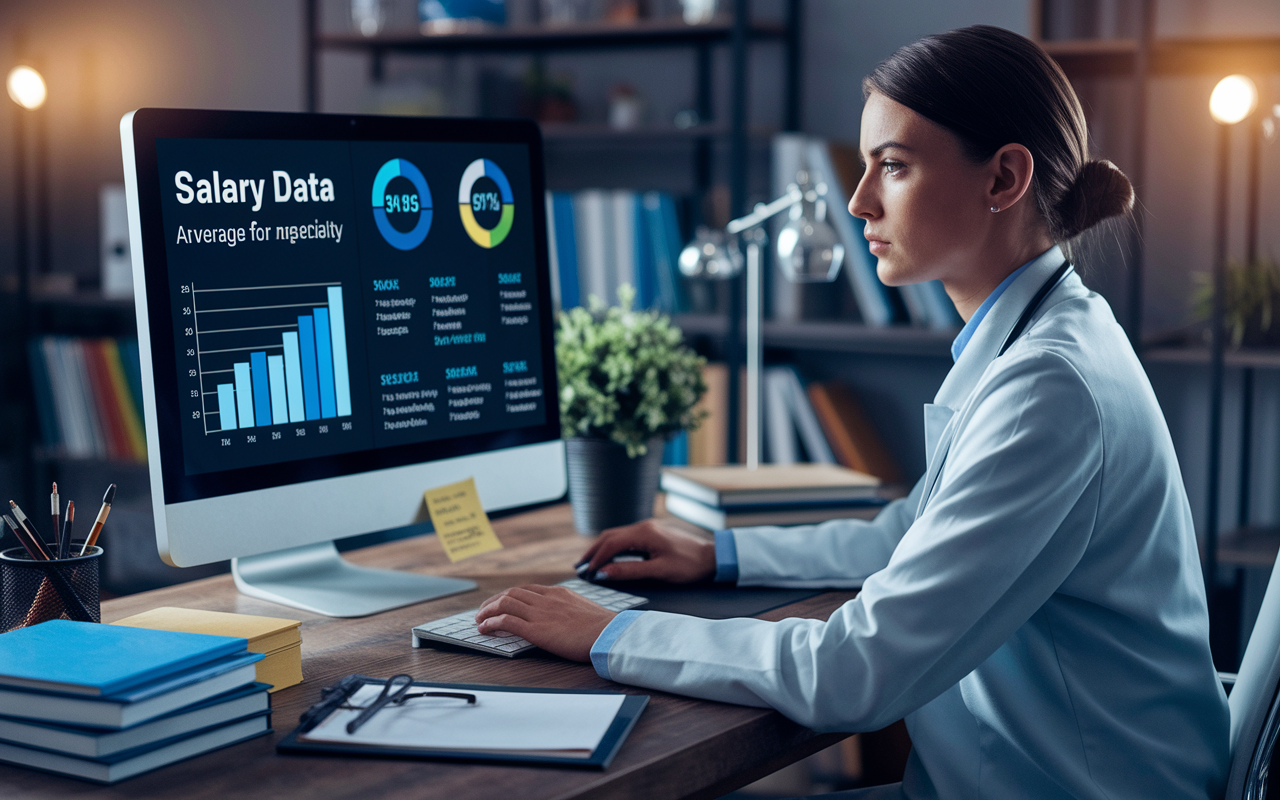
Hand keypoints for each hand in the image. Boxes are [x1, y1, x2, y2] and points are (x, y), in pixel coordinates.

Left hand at [475, 585, 613, 661]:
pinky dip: (491, 623)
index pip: (526, 589)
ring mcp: (540, 613)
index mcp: (558, 593)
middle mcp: (546, 599)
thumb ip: (570, 610)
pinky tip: (484, 629)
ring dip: (487, 611)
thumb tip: (567, 619)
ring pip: (504, 603)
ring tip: (479, 619)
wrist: (608, 634)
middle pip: (511, 593)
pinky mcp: (536, 629)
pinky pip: (506, 621)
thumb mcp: (584, 611)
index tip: (501, 603)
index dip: (509, 596)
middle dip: (493, 601)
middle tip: (484, 611)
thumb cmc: (602, 628)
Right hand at [579, 517, 715, 582]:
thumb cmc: (689, 566)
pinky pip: (625, 538)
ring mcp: (647, 528)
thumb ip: (630, 571)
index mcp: (644, 533)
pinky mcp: (651, 533)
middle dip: (593, 552)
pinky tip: (609, 557)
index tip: (587, 573)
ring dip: (601, 548)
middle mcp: (643, 527)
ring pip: (616, 536)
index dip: (596, 559)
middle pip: (609, 537)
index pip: (611, 544)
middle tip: (579, 567)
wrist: (712, 557)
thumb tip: (604, 573)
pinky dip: (612, 547)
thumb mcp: (659, 571)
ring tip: (589, 563)